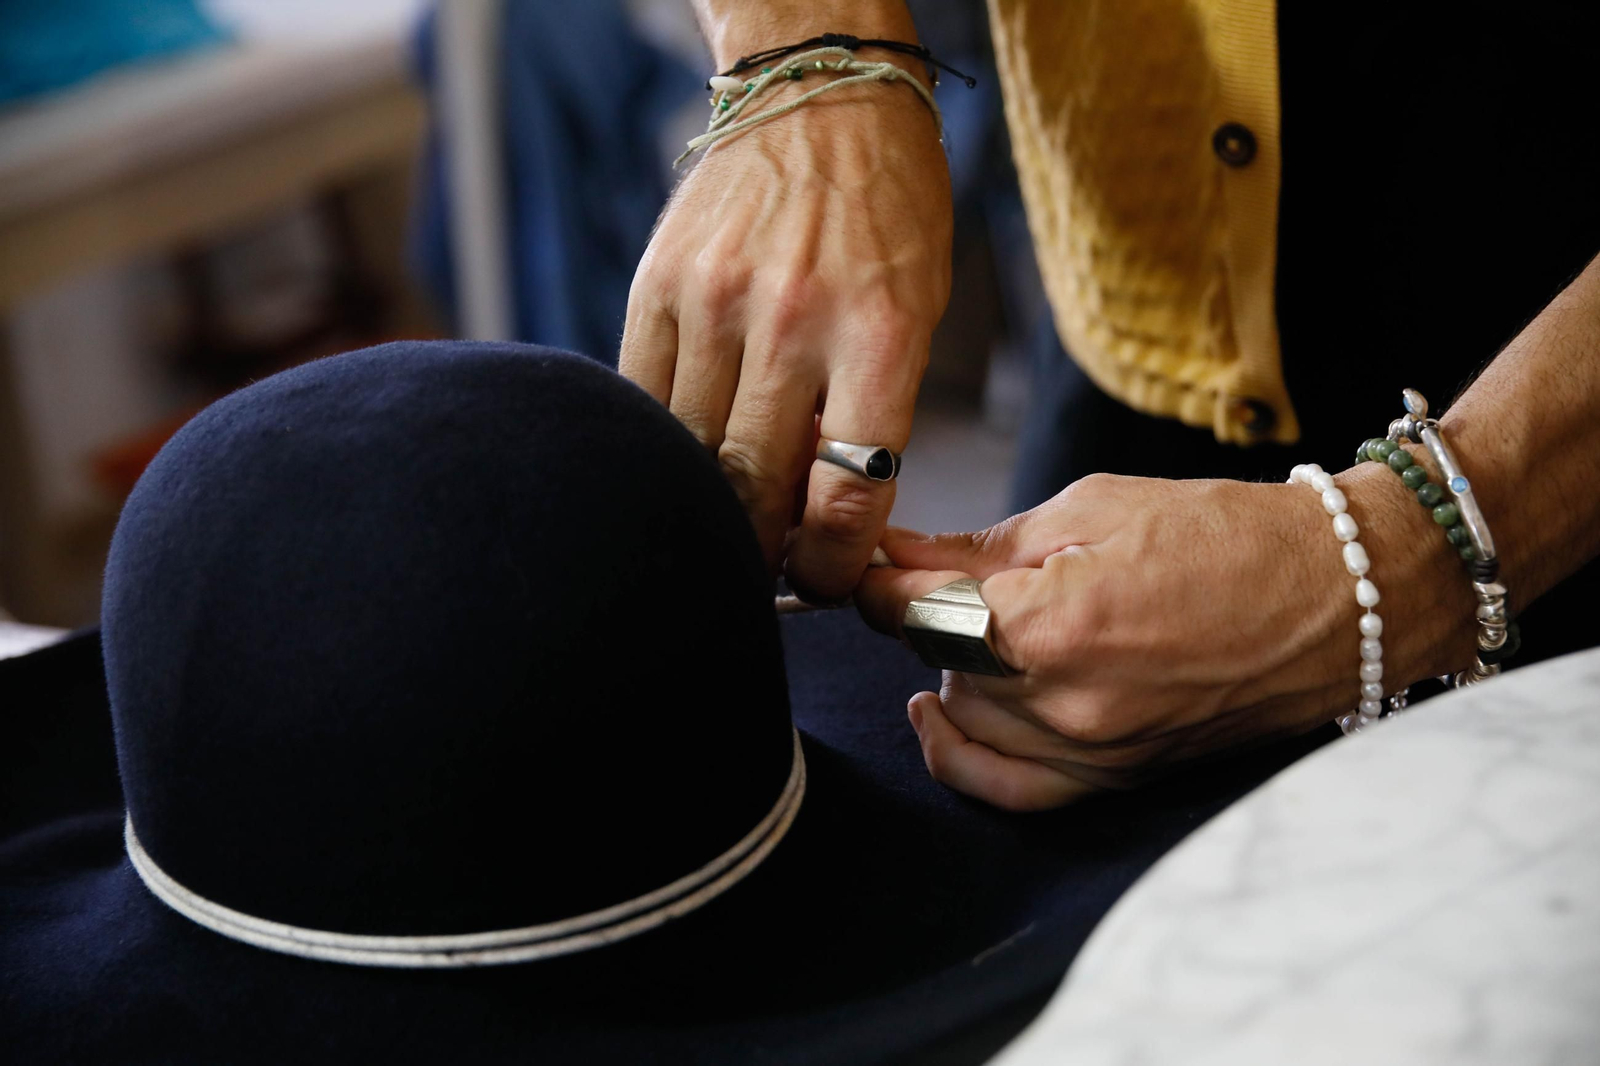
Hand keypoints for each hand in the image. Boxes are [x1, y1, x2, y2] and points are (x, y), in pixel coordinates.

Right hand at [620, 59, 951, 601]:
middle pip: (753, 488)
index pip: (847, 493)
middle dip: (760, 549)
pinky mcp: (655, 287)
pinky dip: (667, 444)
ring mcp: (713, 301)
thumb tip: (821, 523)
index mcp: (879, 333)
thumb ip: (874, 416)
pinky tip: (691, 450)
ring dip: (710, 501)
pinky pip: (645, 402)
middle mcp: (791, 319)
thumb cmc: (887, 217)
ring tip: (730, 512)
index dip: (832, 564)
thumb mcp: (918, 314)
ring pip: (691, 455)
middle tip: (767, 565)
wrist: (821, 98)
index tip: (823, 581)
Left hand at [854, 469, 1478, 809]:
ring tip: (969, 625)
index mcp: (1053, 622)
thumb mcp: (1092, 508)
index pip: (913, 612)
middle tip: (929, 574)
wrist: (1336, 599)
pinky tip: (940, 714)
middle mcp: (1065, 704)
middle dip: (920, 614)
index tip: (868, 561)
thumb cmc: (1224, 534)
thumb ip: (980, 547)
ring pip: (963, 721)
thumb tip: (893, 555)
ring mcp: (1092, 752)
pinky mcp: (1115, 777)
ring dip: (946, 671)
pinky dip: (962, 756)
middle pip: (933, 663)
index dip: (877, 581)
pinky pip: (1009, 790)